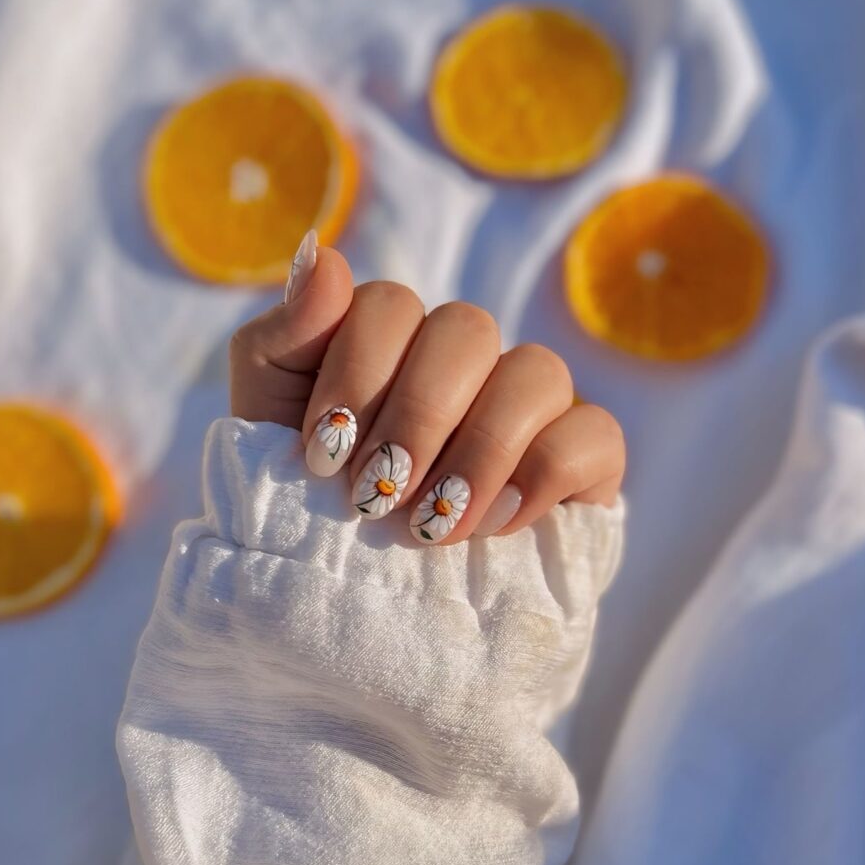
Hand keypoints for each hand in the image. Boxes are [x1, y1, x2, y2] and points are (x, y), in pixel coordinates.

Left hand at [230, 235, 624, 544]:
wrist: (362, 610)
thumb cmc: (317, 511)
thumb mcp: (270, 430)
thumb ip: (284, 342)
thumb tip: (320, 254)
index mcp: (394, 344)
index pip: (390, 304)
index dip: (357, 374)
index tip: (322, 456)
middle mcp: (467, 363)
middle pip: (467, 328)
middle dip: (414, 418)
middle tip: (375, 496)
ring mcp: (531, 406)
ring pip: (537, 372)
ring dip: (476, 451)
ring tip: (429, 529)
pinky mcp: (584, 459)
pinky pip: (593, 433)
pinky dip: (541, 475)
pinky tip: (494, 527)